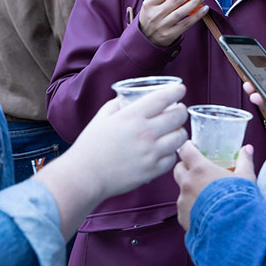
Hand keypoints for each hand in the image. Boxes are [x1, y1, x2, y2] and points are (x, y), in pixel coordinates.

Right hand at [36, 84, 188, 238]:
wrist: (85, 176)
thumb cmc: (90, 146)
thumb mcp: (102, 117)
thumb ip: (117, 104)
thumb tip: (128, 98)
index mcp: (132, 116)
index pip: (163, 98)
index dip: (176, 91)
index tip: (180, 89)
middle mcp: (145, 133)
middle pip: (178, 116)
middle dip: (181, 110)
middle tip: (178, 111)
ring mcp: (150, 153)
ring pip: (181, 138)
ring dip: (179, 132)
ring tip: (173, 132)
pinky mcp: (152, 171)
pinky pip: (172, 158)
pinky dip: (171, 153)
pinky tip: (164, 151)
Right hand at [138, 0, 207, 46]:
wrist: (145, 37)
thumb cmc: (151, 15)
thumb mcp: (153, 1)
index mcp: (149, 3)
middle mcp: (155, 14)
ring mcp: (163, 25)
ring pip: (182, 11)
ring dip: (195, 2)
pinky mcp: (170, 34)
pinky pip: (186, 24)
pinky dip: (196, 16)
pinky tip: (204, 9)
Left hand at [173, 141, 254, 231]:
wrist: (234, 228)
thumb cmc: (238, 201)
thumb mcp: (245, 177)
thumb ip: (244, 161)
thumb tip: (246, 150)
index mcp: (200, 169)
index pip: (185, 151)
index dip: (188, 148)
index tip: (192, 148)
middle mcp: (188, 184)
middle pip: (178, 169)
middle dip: (186, 169)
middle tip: (198, 172)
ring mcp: (183, 201)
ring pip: (181, 191)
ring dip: (190, 190)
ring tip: (206, 196)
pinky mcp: (183, 217)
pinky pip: (183, 209)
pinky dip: (191, 209)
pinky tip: (205, 213)